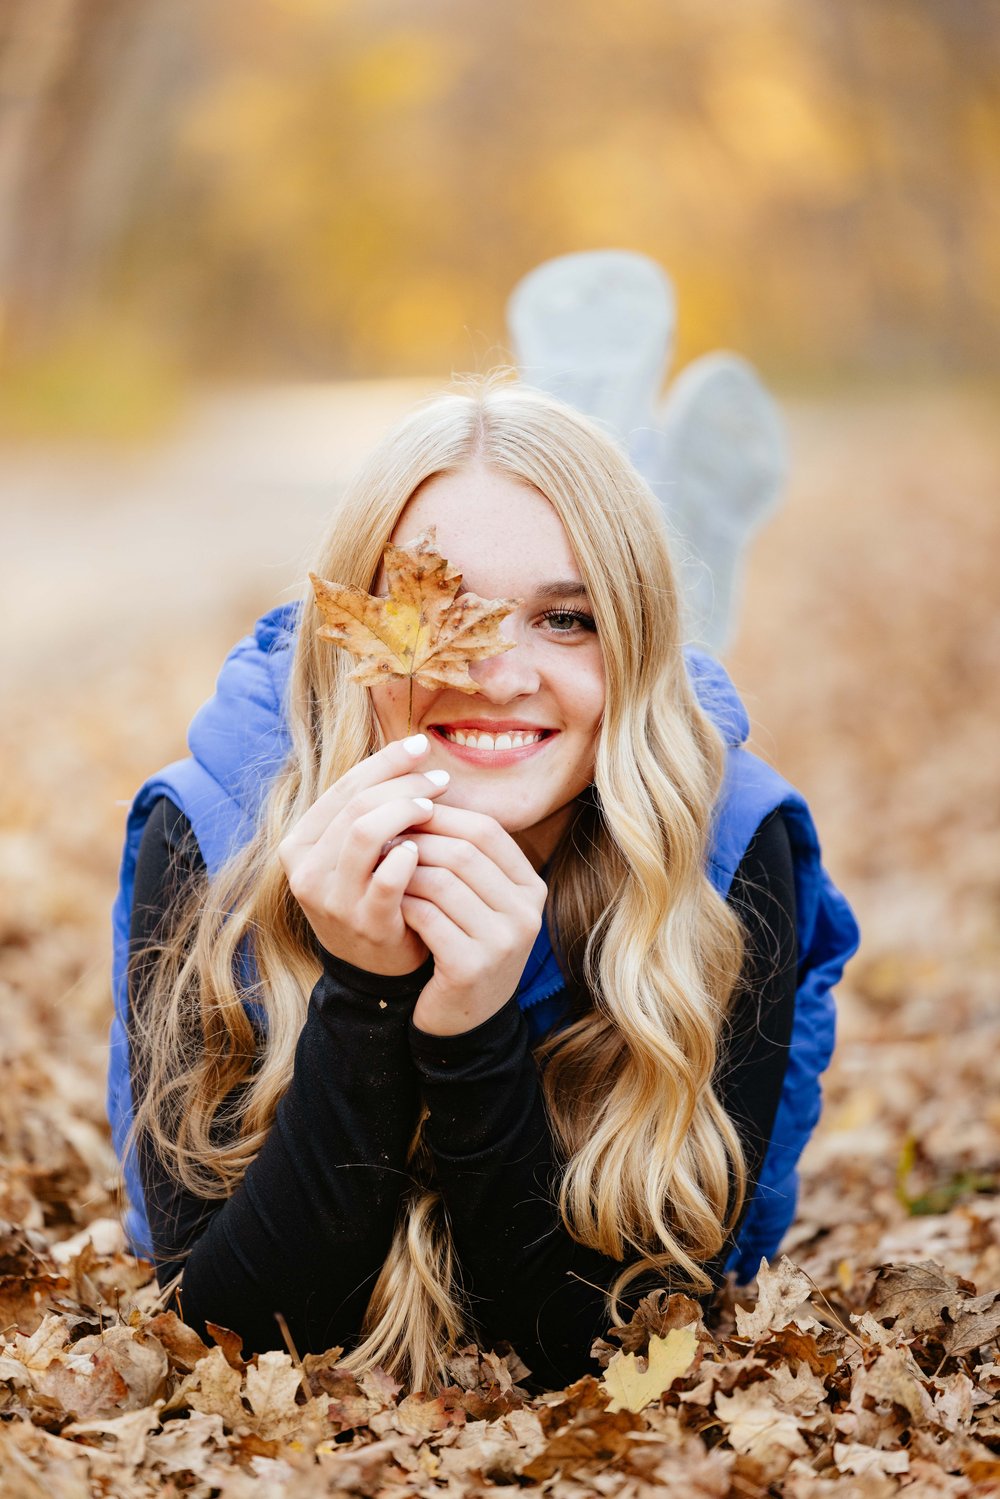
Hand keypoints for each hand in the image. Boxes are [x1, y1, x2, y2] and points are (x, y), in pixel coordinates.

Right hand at [277, 735, 449, 975]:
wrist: (375, 968)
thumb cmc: (372, 895)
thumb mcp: (359, 852)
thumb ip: (370, 809)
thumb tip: (413, 752)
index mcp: (299, 843)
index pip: (344, 787)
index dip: (385, 762)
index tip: (421, 747)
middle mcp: (305, 869)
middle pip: (356, 805)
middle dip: (403, 784)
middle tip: (439, 780)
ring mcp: (330, 898)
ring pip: (364, 832)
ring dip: (405, 812)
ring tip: (434, 808)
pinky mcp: (362, 921)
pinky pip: (386, 879)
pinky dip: (407, 857)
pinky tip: (424, 848)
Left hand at [400, 805, 547, 1034]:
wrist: (462, 1022)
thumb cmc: (462, 946)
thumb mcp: (476, 900)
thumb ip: (465, 856)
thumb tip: (422, 795)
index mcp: (530, 887)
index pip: (486, 830)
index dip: (441, 814)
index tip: (402, 811)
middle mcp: (526, 913)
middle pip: (464, 851)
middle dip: (416, 838)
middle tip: (380, 836)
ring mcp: (503, 942)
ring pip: (442, 881)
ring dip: (402, 869)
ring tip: (377, 866)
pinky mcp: (472, 967)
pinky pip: (427, 917)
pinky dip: (401, 903)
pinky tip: (386, 902)